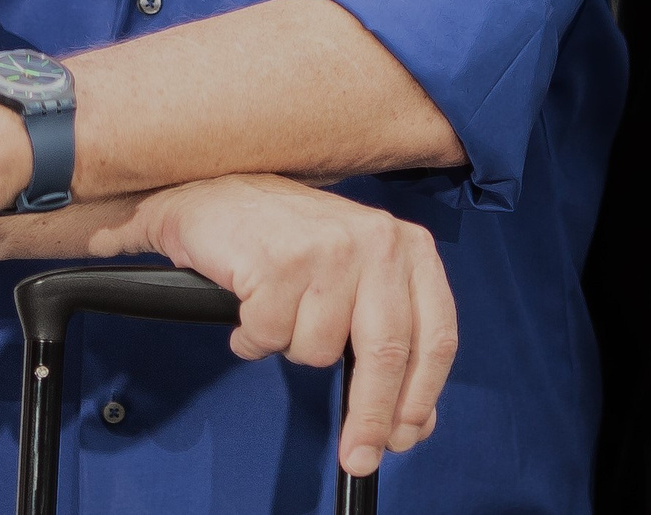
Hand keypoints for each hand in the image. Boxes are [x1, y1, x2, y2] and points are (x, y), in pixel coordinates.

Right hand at [89, 175, 456, 478]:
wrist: (217, 195)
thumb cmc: (291, 243)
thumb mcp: (359, 283)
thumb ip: (392, 346)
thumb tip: (414, 425)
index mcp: (409, 247)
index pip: (434, 337)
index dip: (420, 397)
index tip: (401, 439)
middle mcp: (377, 241)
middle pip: (386, 354)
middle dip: (369, 416)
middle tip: (356, 455)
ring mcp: (328, 249)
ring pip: (318, 351)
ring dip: (291, 346)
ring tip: (280, 311)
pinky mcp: (278, 260)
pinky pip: (269, 337)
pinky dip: (253, 336)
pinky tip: (250, 304)